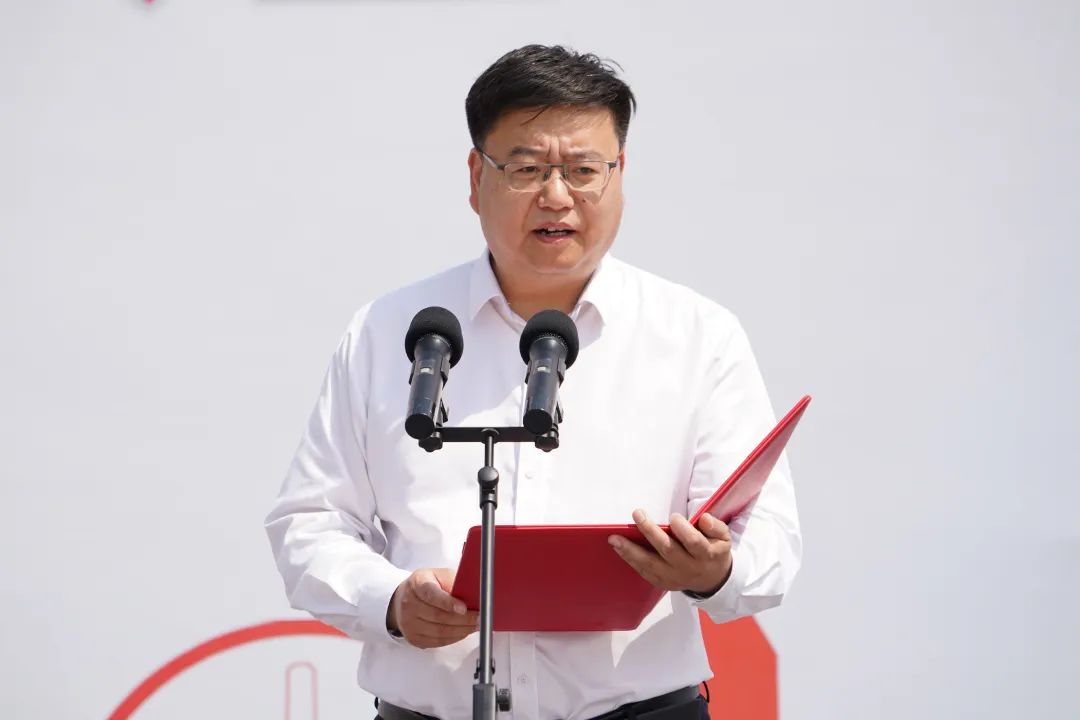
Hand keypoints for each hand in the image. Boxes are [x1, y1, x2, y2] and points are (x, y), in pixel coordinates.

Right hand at [386, 568, 479, 648]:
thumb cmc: (426, 585)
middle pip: (438, 617)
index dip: (448, 603)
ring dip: (461, 631)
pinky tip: (463, 632)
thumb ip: (454, 582)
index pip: (431, 595)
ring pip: (439, 632)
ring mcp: (409, 623)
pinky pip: (437, 642)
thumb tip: (474, 594)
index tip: (464, 608)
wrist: (404, 598)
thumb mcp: (439, 575)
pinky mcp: (413, 638)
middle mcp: (409, 604)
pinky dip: (454, 638)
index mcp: (417, 584)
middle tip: (479, 618)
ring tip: (475, 626)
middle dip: (463, 619)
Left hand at [609, 509, 732, 595]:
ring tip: (614, 538)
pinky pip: (645, 572)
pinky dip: (631, 560)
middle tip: (637, 514)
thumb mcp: (724, 538)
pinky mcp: (663, 583)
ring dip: (631, 551)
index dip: (683, 529)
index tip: (674, 517)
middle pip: (667, 550)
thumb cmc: (714, 551)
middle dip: (650, 531)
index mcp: (706, 555)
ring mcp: (674, 578)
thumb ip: (715, 526)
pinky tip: (619, 548)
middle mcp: (688, 568)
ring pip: (651, 564)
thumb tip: (703, 518)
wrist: (712, 580)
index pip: (693, 542)